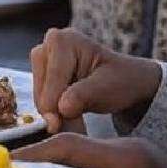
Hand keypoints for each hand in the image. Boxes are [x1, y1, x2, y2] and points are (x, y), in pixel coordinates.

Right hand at [31, 28, 161, 132]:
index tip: (66, 127)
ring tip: (78, 116)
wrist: (126, 81)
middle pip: (41, 90)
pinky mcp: (43, 72)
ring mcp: (44, 57)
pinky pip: (41, 98)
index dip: (56, 108)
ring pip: (39, 97)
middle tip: (78, 121)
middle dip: (56, 111)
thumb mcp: (107, 88)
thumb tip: (61, 108)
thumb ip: (82, 96)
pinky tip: (71, 113)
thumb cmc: (120, 80)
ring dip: (55, 113)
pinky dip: (54, 110)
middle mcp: (48, 44)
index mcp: (62, 40)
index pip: (52, 82)